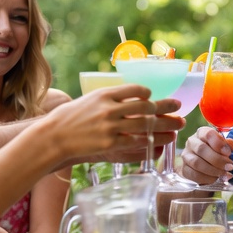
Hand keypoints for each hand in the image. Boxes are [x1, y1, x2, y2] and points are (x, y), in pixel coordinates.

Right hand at [42, 85, 183, 162]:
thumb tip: (128, 98)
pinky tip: (160, 140)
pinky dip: (151, 140)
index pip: (136, 89)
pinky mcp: (111, 143)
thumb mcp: (88, 100)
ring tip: (177, 126)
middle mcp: (110, 108)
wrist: (53, 137)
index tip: (154, 97)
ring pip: (146, 124)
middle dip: (166, 107)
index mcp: (105, 94)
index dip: (149, 93)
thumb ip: (108, 99)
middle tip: (178, 108)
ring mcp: (111, 127)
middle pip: (146, 107)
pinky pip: (137, 141)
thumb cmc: (68, 118)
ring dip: (165, 125)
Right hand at [179, 126, 232, 183]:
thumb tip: (230, 146)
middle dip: (217, 160)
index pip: (208, 134)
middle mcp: (192, 142)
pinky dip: (207, 178)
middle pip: (201, 149)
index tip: (228, 153)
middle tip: (229, 166)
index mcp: (202, 133)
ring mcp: (186, 155)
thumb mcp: (224, 146)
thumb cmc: (215, 152)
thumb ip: (228, 145)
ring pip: (197, 163)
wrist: (204, 165)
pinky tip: (215, 179)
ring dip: (213, 170)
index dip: (219, 143)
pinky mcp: (184, 169)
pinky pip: (194, 175)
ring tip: (224, 173)